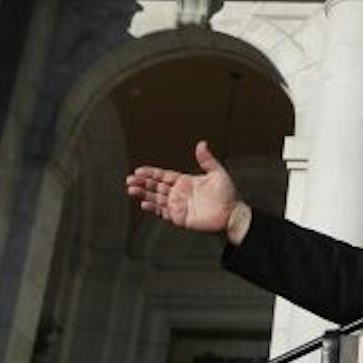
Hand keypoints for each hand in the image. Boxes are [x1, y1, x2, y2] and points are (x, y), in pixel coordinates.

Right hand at [126, 141, 248, 241]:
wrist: (232, 214)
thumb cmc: (227, 195)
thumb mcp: (217, 173)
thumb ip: (207, 160)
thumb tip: (201, 144)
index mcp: (185, 181)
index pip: (163, 176)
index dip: (151, 173)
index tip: (138, 170)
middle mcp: (179, 193)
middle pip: (156, 187)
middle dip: (142, 183)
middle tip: (129, 180)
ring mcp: (178, 206)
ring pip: (156, 199)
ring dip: (143, 195)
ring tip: (131, 190)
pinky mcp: (180, 218)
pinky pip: (163, 213)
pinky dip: (153, 209)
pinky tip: (144, 204)